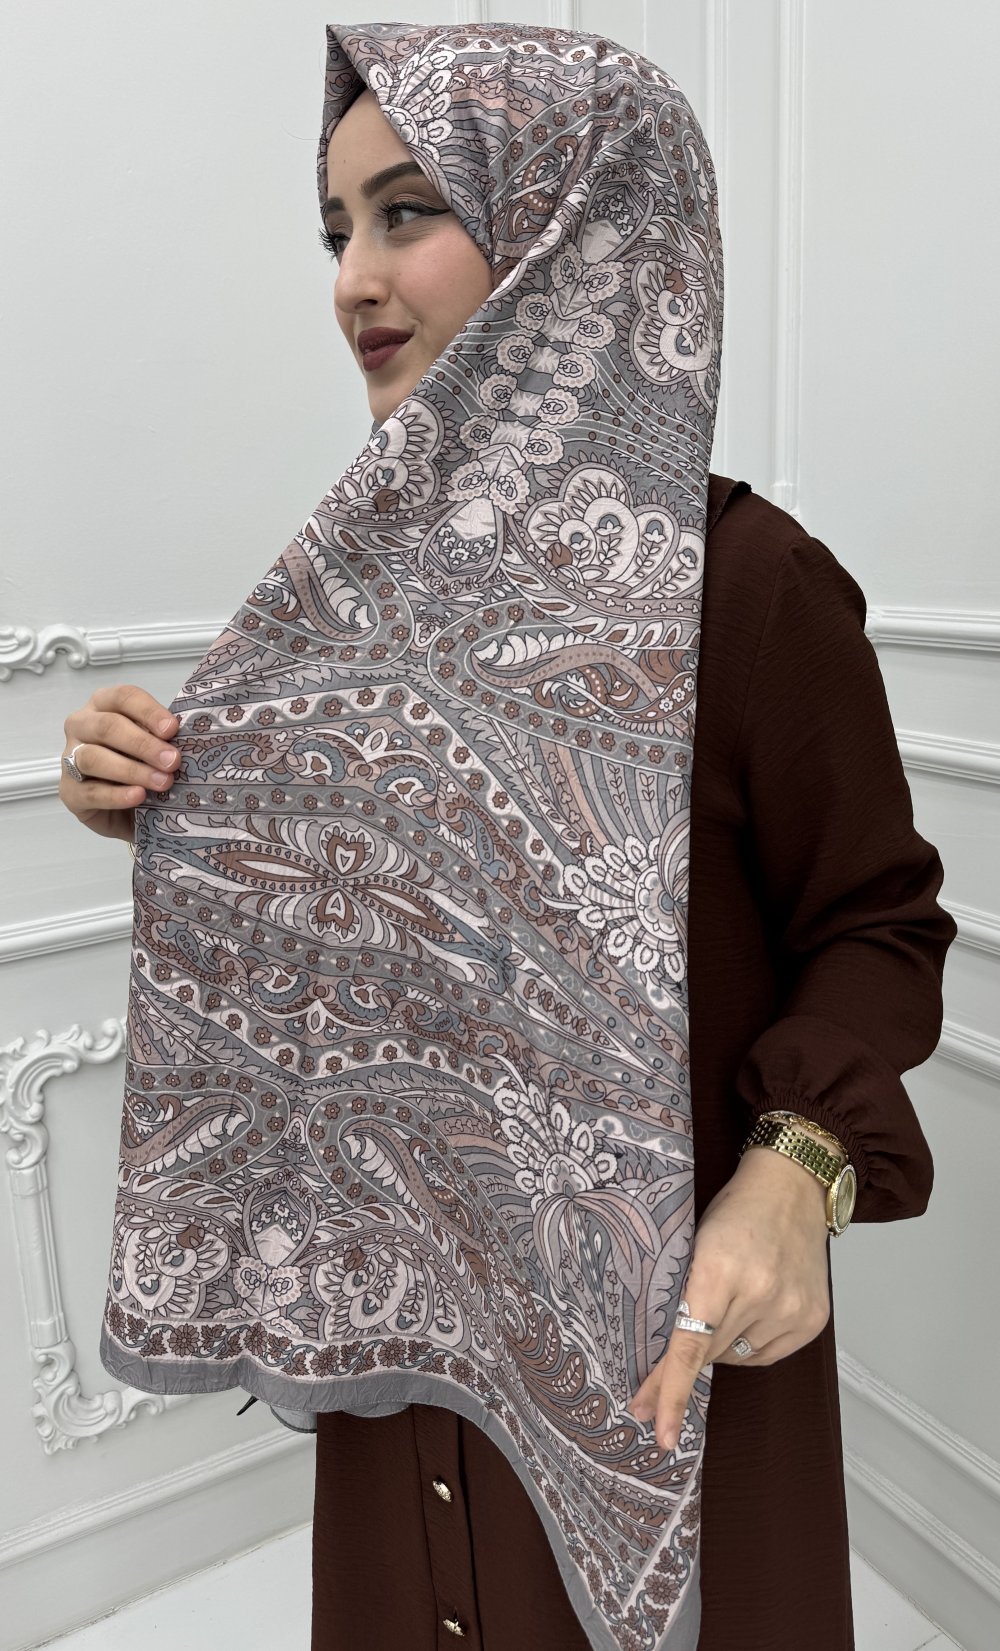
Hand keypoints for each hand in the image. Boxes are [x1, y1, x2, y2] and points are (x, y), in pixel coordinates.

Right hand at [59, 684, 179, 841]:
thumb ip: (162, 738)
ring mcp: (69, 758)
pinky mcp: (69, 792)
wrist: (127, 811)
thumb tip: (187, 739)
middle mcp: (82, 726)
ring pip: (94, 758)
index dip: (148, 711)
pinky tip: (138, 796)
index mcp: (103, 705)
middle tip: (173, 761)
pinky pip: (90, 791)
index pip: (123, 697)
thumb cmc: (142, 766)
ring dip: (132, 770)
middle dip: (143, 744)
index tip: (173, 729)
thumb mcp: (154, 746)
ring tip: (162, 782)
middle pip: (107, 726)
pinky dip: (116, 795)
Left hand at [627, 1143, 831, 1450]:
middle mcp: (760, 1293)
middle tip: (650, 1388)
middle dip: (679, 1371)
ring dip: (720, 1345)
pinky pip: (766, 1355)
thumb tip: (664, 1361)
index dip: (671, 1391)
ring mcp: (791, 1308)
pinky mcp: (813, 1319)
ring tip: (726, 1302)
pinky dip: (749, 1345)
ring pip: (736, 1357)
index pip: (689, 1346)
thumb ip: (683, 1298)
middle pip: (709, 1354)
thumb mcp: (695, 1244)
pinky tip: (750, 1313)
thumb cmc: (736, 1210)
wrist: (791, 1186)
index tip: (660, 1429)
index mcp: (719, 1270)